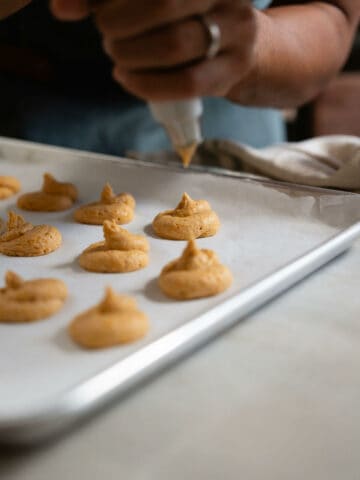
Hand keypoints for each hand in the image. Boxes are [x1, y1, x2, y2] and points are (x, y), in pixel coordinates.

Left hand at [51, 0, 256, 101]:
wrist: (244, 48)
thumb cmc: (188, 17)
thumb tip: (60, 8)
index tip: (94, 12)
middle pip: (163, 3)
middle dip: (119, 23)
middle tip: (106, 33)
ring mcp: (236, 31)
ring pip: (174, 45)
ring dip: (131, 55)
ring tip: (117, 55)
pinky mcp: (233, 70)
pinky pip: (185, 83)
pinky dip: (146, 84)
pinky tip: (127, 78)